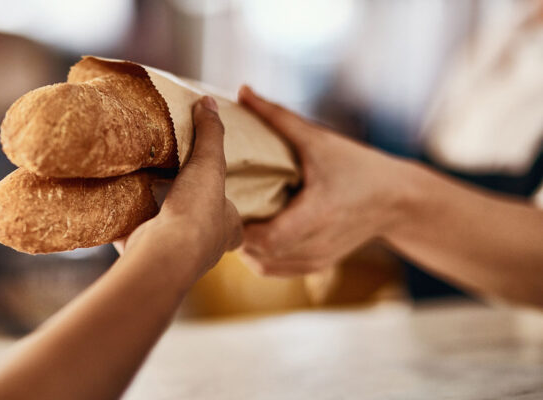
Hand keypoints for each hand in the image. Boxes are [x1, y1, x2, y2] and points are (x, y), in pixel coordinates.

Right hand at [114, 96, 241, 282]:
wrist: (165, 253)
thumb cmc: (198, 211)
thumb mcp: (209, 163)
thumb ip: (210, 134)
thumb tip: (209, 102)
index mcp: (228, 230)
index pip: (234, 220)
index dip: (227, 208)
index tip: (213, 194)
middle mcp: (204, 249)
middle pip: (198, 228)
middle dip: (186, 212)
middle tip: (172, 188)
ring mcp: (174, 257)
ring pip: (166, 235)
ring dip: (155, 218)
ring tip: (142, 190)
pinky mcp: (143, 257)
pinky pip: (133, 238)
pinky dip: (124, 225)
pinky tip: (114, 206)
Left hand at [237, 86, 411, 275]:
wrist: (398, 201)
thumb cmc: (359, 167)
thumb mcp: (319, 140)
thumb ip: (278, 117)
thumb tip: (243, 91)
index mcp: (316, 214)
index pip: (266, 238)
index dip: (240, 226)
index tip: (224, 203)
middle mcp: (315, 244)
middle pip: (258, 254)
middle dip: (236, 233)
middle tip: (220, 208)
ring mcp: (316, 259)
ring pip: (264, 266)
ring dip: (246, 247)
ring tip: (234, 220)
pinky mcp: (317, 265)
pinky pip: (276, 270)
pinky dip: (260, 256)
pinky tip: (253, 233)